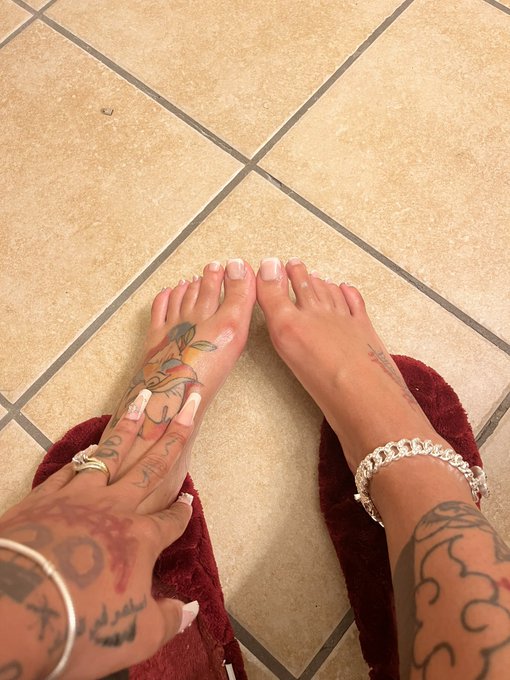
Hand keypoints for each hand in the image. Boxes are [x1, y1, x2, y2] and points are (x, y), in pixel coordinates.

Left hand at [0, 394, 197, 679]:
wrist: (17, 607)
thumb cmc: (81, 625)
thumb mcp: (134, 636)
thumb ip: (167, 620)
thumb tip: (190, 610)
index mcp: (140, 539)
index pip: (171, 520)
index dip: (183, 510)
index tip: (188, 498)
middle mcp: (116, 507)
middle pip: (152, 464)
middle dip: (174, 433)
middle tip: (188, 402)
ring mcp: (80, 496)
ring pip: (112, 452)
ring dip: (130, 425)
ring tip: (141, 397)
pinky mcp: (46, 495)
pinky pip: (73, 466)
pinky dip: (87, 453)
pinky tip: (93, 444)